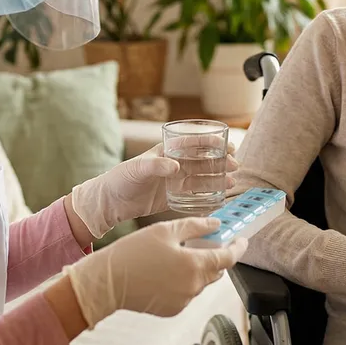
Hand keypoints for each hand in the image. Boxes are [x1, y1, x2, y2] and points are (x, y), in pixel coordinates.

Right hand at [64, 216, 247, 324]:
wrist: (107, 282)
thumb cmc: (133, 252)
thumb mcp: (165, 230)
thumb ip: (196, 226)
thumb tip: (216, 224)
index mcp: (195, 265)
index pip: (228, 257)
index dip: (238, 247)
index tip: (242, 240)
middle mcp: (193, 287)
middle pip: (216, 270)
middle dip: (215, 255)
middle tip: (205, 241)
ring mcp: (184, 301)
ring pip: (201, 281)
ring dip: (198, 268)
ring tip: (179, 254)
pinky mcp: (173, 309)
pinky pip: (187, 292)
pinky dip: (185, 281)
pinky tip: (167, 270)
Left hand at [70, 141, 238, 239]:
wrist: (110, 202)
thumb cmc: (120, 179)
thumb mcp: (137, 169)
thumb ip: (156, 165)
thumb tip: (175, 166)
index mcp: (167, 151)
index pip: (194, 143)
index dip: (212, 142)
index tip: (227, 145)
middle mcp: (175, 164)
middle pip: (203, 159)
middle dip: (221, 160)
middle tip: (235, 165)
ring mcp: (175, 180)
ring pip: (203, 176)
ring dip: (218, 176)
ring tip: (231, 181)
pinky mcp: (174, 196)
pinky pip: (196, 193)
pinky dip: (209, 193)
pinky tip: (220, 195)